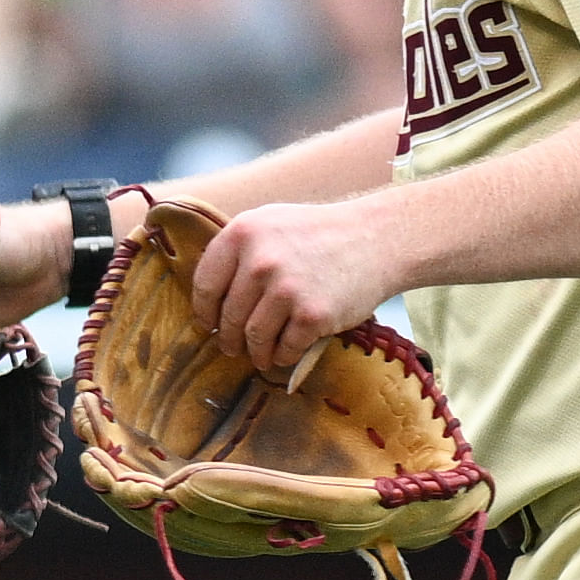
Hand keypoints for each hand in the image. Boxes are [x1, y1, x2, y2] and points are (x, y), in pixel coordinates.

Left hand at [195, 199, 408, 374]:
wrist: (376, 239)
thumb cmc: (321, 233)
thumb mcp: (272, 223)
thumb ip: (240, 250)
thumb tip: (209, 293)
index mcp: (243, 233)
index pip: (205, 284)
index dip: (203, 311)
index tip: (207, 324)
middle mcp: (260, 260)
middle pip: (229, 316)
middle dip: (228, 338)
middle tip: (231, 347)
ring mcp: (286, 289)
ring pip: (254, 338)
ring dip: (255, 353)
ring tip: (259, 356)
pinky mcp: (312, 315)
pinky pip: (285, 348)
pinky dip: (283, 356)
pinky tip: (285, 353)